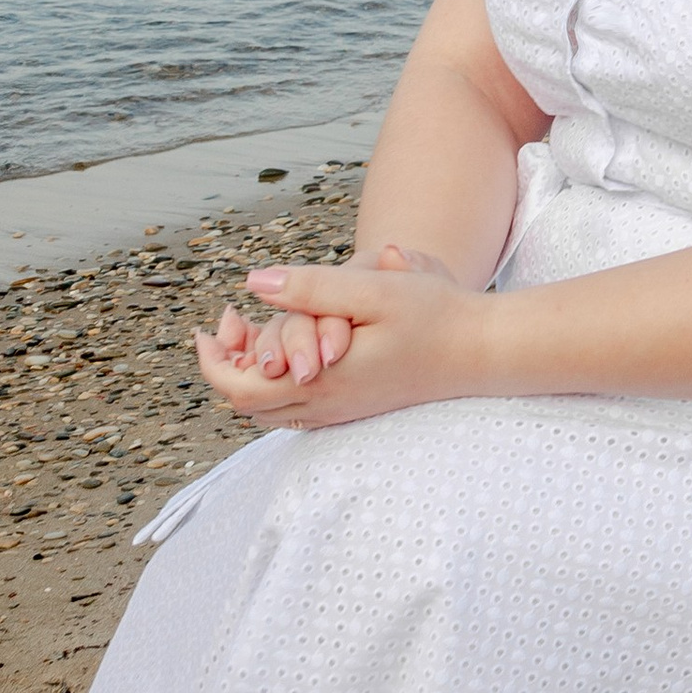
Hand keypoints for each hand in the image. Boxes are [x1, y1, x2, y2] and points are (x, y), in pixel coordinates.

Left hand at [194, 244, 480, 429]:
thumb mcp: (372, 289)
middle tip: (231, 323)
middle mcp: (325, 405)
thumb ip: (311, 287)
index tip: (213, 323)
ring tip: (255, 333)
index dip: (213, 359)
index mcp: (322, 381)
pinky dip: (277, 383)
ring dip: (251, 374)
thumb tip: (254, 282)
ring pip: (270, 410)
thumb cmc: (433, 316)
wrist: (478, 352)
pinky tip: (292, 350)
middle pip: (248, 403)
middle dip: (228, 364)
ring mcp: (340, 411)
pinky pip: (295, 409)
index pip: (240, 387)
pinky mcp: (353, 408)